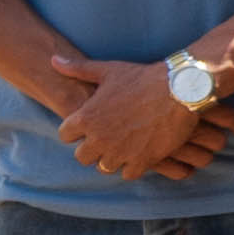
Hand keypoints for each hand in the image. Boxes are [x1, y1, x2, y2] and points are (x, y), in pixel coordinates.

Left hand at [56, 60, 233, 180]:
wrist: (179, 89)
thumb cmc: (142, 78)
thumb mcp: (108, 70)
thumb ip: (78, 69)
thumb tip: (54, 59)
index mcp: (86, 118)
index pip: (65, 136)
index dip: (76, 132)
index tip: (88, 127)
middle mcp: (99, 138)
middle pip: (82, 157)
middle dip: (91, 150)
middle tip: (107, 140)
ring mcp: (120, 152)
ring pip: (104, 168)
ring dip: (112, 159)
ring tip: (124, 148)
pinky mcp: (142, 161)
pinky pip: (128, 174)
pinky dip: (132, 166)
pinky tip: (140, 154)